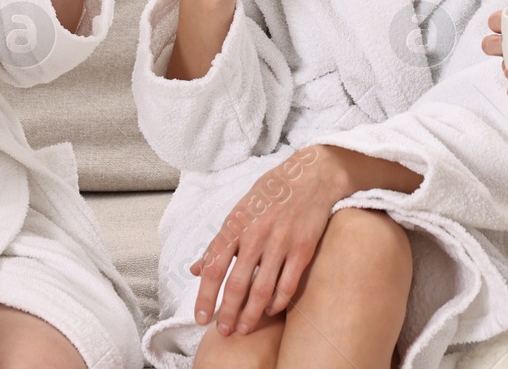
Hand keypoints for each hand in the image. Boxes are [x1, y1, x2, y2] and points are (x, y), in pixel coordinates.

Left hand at [189, 146, 336, 336]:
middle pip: (237, 284)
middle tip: (223, 332)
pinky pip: (287, 285)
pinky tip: (270, 310)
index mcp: (236, 224)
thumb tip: (196, 270)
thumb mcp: (239, 211)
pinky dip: (277, 302)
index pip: (214, 267)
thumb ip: (218, 243)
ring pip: (262, 290)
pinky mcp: (303, 249)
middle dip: (227, 313)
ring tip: (243, 328)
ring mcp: (281, 243)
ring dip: (251, 314)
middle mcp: (256, 235)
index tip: (200, 317)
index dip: (205, 296)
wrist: (311, 176)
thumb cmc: (271, 193)